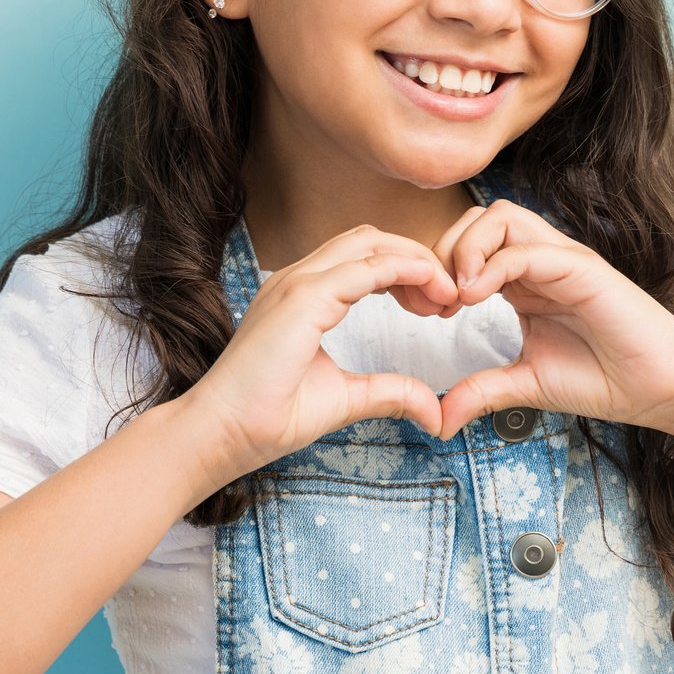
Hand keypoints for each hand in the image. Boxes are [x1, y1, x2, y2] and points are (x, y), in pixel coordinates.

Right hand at [182, 225, 459, 474]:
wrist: (223, 433)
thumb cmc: (265, 418)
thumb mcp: (346, 399)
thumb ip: (389, 394)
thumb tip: (435, 412)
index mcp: (302, 297)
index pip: (363, 259)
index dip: (406, 273)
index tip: (436, 307)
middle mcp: (297, 280)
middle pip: (370, 240)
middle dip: (417, 259)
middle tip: (450, 297)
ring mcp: (297, 284)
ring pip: (370, 242)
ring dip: (416, 260)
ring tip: (446, 293)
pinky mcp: (302, 299)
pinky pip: (365, 267)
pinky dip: (405, 269)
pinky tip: (431, 287)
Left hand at [429, 200, 673, 436]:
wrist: (662, 388)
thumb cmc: (605, 378)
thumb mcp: (526, 384)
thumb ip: (481, 391)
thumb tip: (438, 419)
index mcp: (524, 281)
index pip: (469, 243)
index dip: (438, 269)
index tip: (429, 314)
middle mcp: (542, 261)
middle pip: (478, 218)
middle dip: (444, 251)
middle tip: (437, 301)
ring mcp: (563, 260)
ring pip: (502, 217)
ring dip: (466, 249)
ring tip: (457, 297)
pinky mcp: (584, 269)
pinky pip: (529, 249)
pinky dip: (493, 266)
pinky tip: (476, 300)